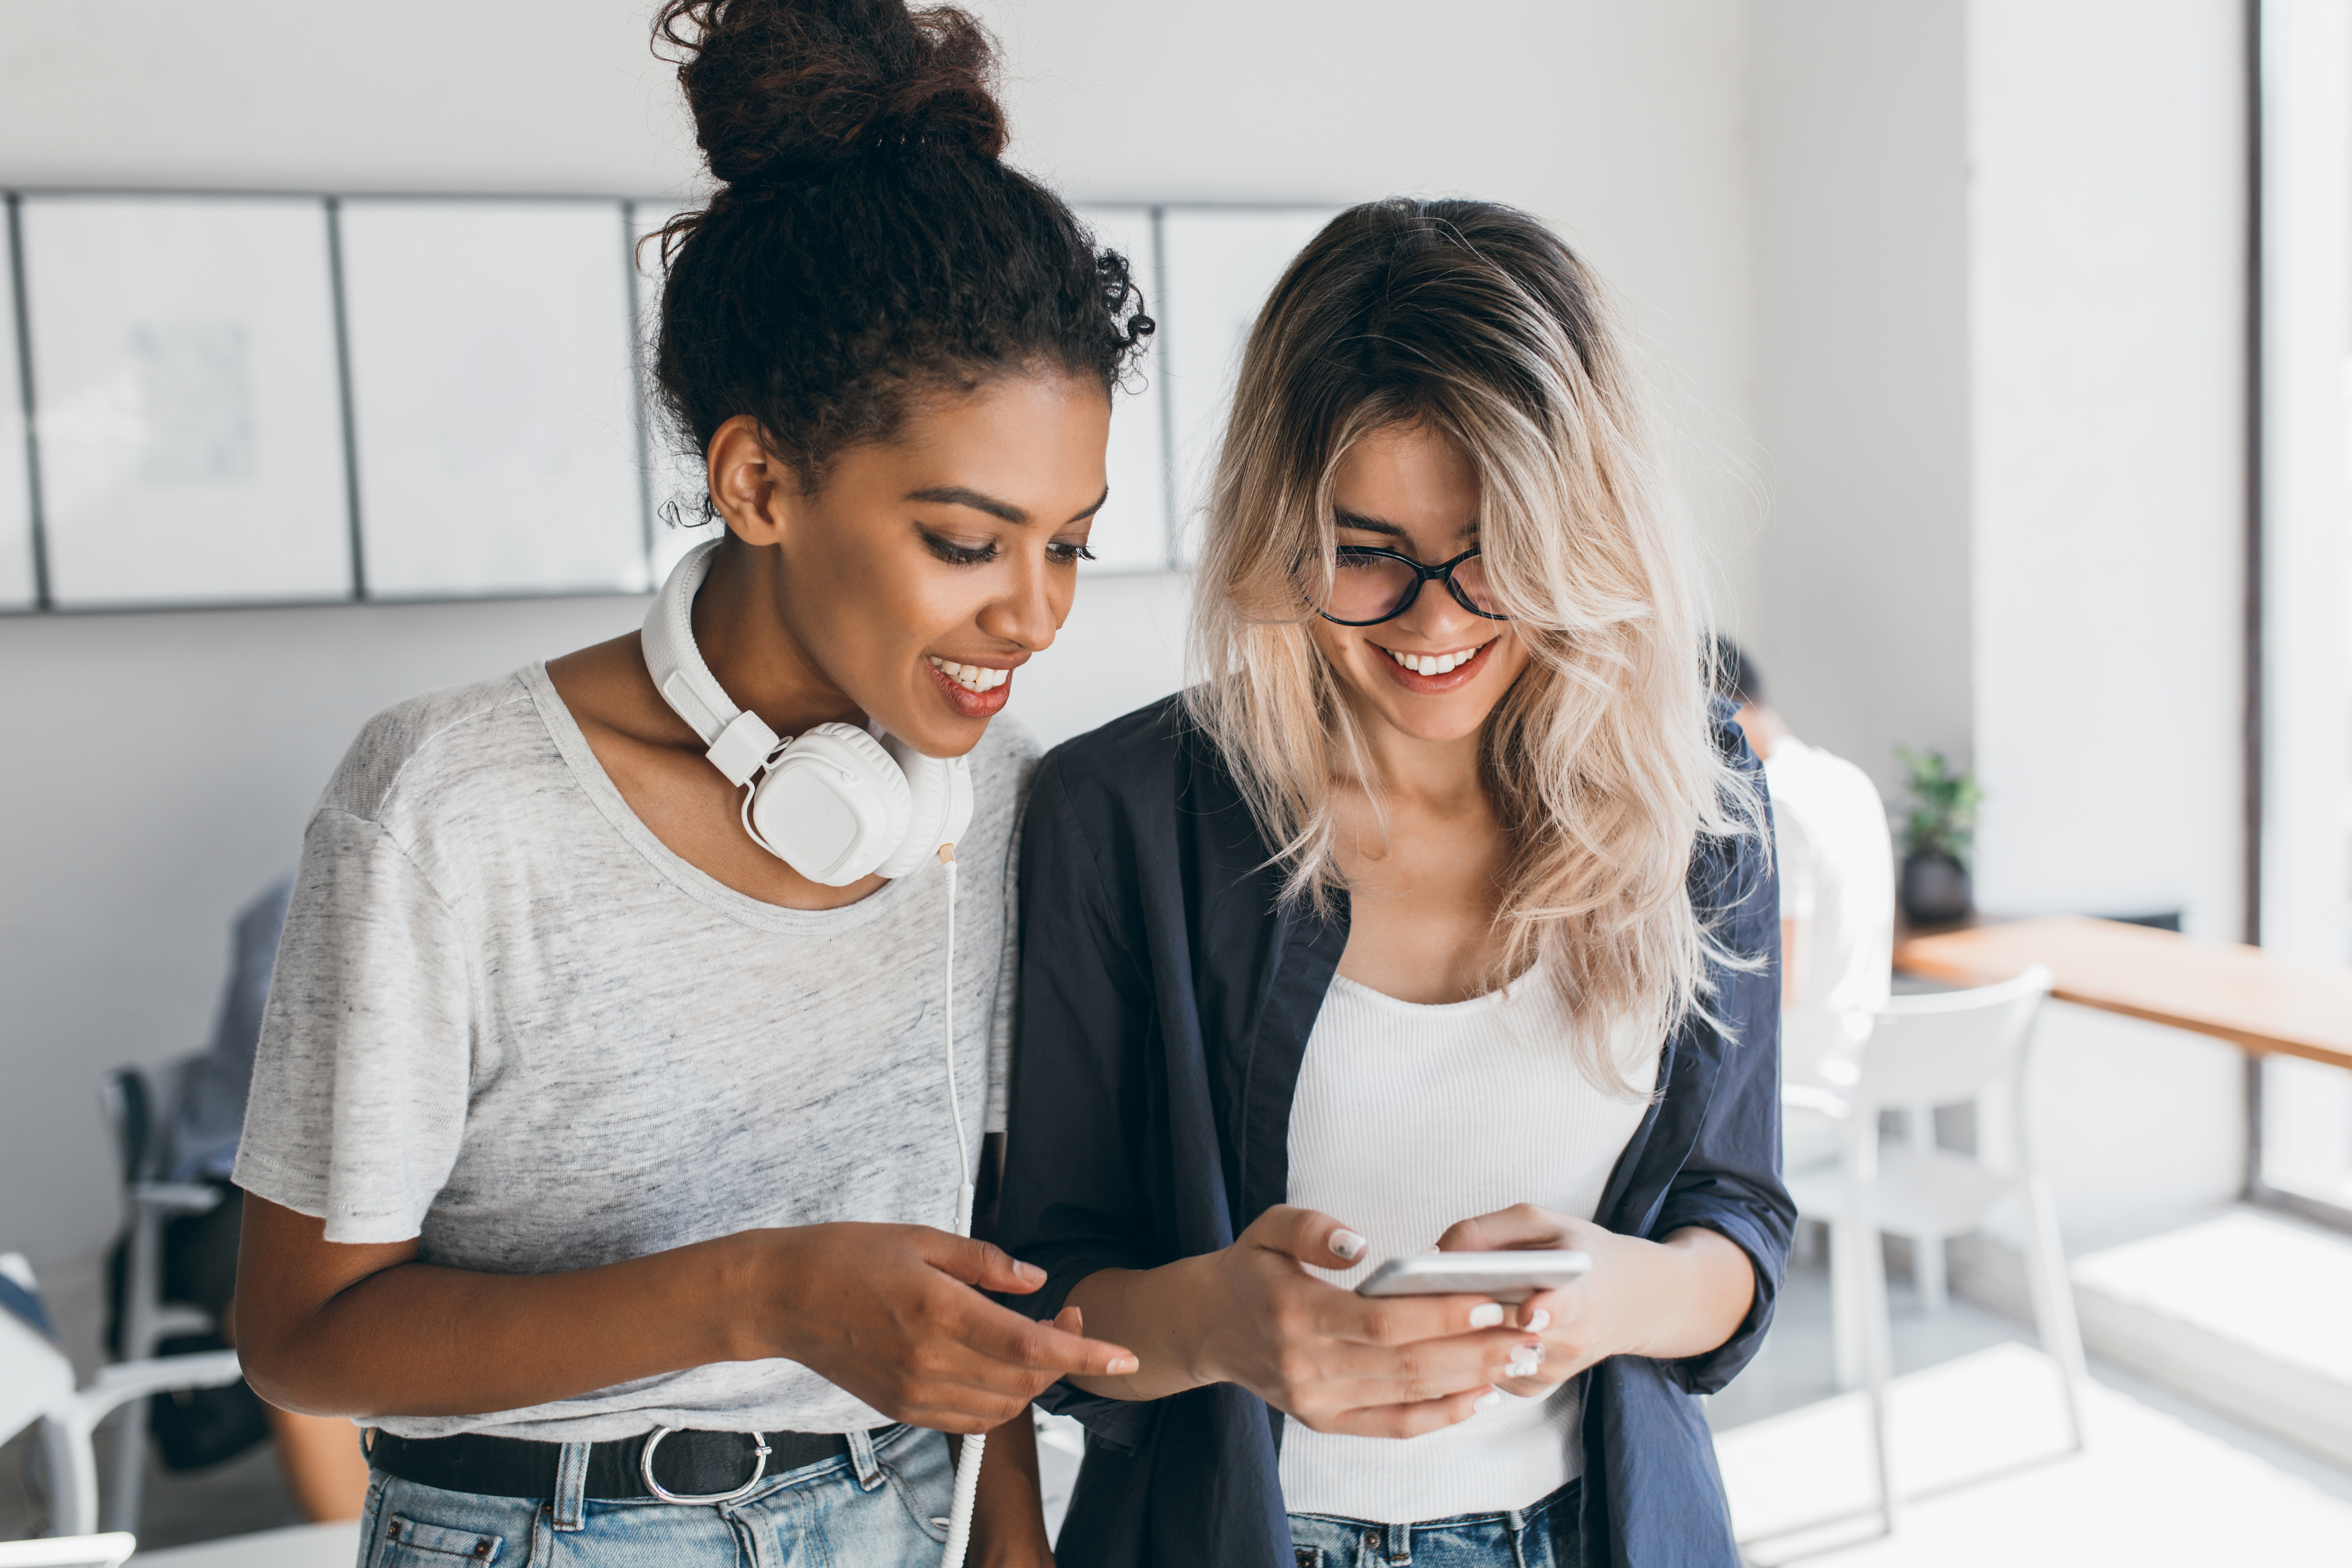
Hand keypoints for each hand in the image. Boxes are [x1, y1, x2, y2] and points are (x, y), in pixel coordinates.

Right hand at [747, 1223, 1137, 1433]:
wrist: (782, 1297)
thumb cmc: (845, 1257)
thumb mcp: (921, 1237)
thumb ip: (986, 1262)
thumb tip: (1036, 1281)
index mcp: (938, 1310)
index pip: (1031, 1345)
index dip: (1084, 1353)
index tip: (1123, 1355)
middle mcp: (929, 1360)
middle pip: (1024, 1381)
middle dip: (1064, 1358)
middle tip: (1067, 1318)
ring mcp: (914, 1391)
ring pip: (1002, 1406)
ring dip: (1032, 1381)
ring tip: (1032, 1340)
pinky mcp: (901, 1408)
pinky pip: (969, 1419)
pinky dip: (999, 1400)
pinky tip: (998, 1367)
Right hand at [1190, 1206, 1543, 1436]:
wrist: (1209, 1326)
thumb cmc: (1250, 1269)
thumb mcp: (1266, 1226)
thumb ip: (1311, 1229)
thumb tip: (1358, 1248)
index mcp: (1295, 1313)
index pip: (1382, 1322)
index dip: (1440, 1315)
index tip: (1490, 1301)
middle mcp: (1307, 1367)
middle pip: (1408, 1364)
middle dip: (1475, 1349)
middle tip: (1528, 1332)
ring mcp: (1318, 1402)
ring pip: (1408, 1396)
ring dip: (1470, 1380)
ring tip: (1518, 1357)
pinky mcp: (1326, 1422)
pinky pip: (1393, 1427)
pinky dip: (1440, 1416)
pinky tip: (1479, 1397)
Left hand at [1434, 1204, 1620, 1396]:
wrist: (1621, 1299)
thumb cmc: (1573, 1252)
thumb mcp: (1539, 1223)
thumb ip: (1489, 1230)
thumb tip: (1434, 1254)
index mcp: (1585, 1289)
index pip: (1569, 1306)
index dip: (1549, 1310)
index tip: (1530, 1312)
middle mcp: (1575, 1337)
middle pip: (1511, 1332)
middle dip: (1470, 1312)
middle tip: (1429, 1289)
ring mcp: (1553, 1368)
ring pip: (1490, 1356)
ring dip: (1460, 1332)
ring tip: (1443, 1302)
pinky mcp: (1532, 1387)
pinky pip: (1486, 1372)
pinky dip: (1468, 1349)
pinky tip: (1466, 1325)